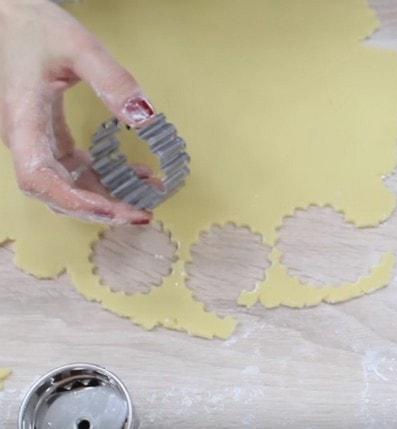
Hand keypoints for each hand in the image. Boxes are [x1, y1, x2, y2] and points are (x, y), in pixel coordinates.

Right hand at [0, 0, 156, 223]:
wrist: (10, 12)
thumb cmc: (34, 26)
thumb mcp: (79, 47)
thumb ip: (113, 80)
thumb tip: (146, 118)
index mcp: (23, 123)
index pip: (41, 181)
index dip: (77, 203)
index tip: (117, 210)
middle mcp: (26, 138)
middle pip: (56, 192)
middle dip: (100, 208)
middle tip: (143, 213)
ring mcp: (36, 138)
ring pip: (67, 184)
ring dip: (106, 195)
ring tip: (149, 196)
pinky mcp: (48, 133)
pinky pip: (75, 166)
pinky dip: (105, 175)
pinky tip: (137, 174)